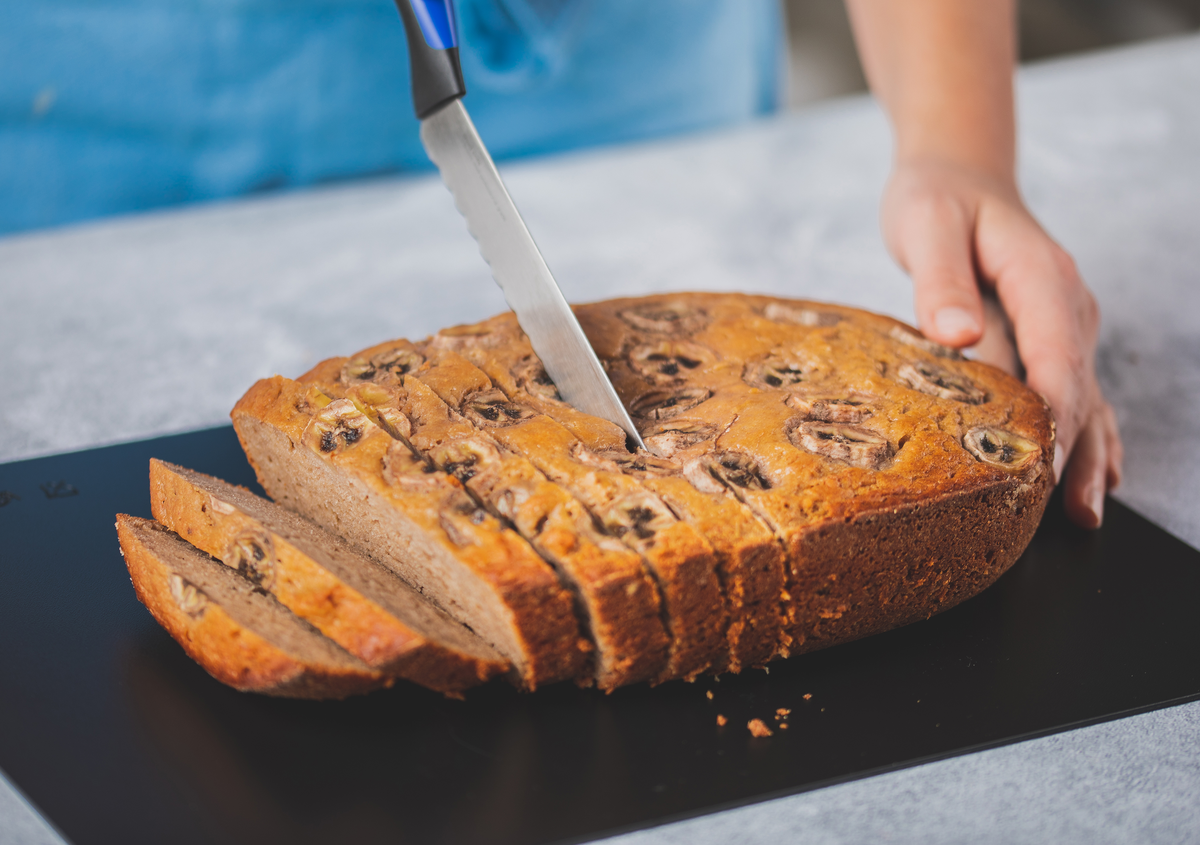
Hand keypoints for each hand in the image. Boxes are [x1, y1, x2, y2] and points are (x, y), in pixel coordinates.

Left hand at [881, 158, 1122, 526]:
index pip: (1056, 354)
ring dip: (1089, 455)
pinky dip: (1086, 436)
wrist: (959, 175)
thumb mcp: (926, 225)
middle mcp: (1066, 304)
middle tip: (1060, 511)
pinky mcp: (1050, 338)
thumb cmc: (938, 199)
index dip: (1054, 414)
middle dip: (1074, 451)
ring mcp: (1065, 324)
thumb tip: (956, 335)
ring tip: (1082, 514)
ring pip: (1086, 397)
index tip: (1043, 464)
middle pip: (1078, 386)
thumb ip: (940, 279)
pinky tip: (1092, 480)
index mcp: (1041, 277)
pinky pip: (1076, 392)